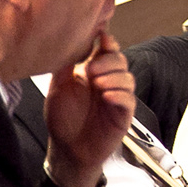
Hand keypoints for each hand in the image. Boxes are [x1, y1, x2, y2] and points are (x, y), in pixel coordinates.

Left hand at [44, 31, 135, 186]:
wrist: (67, 149)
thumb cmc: (62, 119)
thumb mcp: (58, 88)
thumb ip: (64, 66)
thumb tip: (68, 43)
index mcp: (92, 71)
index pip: (106, 51)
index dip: (107, 42)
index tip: (101, 37)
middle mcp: (107, 82)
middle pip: (120, 61)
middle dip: (109, 61)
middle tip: (92, 69)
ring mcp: (117, 98)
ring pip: (128, 79)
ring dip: (114, 78)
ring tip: (98, 84)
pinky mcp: (123, 115)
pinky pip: (129, 101)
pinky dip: (120, 96)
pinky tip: (107, 97)